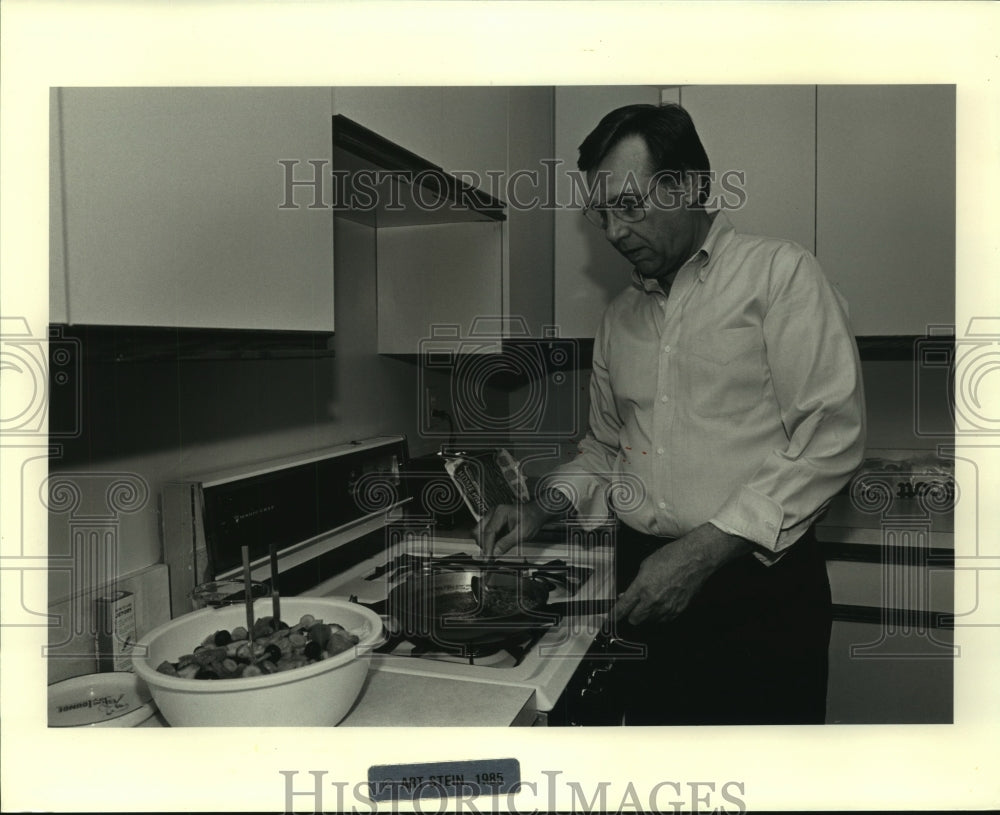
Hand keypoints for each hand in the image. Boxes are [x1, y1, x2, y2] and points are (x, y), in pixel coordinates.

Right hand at [474, 500, 551, 557]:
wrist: (535, 512)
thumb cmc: (531, 519)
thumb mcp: (522, 533)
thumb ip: (507, 543)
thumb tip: (495, 553)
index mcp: (500, 513)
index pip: (488, 532)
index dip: (487, 547)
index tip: (487, 558)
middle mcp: (493, 513)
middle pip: (479, 531)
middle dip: (483, 544)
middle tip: (491, 555)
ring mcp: (491, 516)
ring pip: (480, 532)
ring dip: (485, 543)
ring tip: (495, 550)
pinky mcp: (492, 521)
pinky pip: (485, 532)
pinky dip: (488, 541)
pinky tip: (496, 545)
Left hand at [612, 524, 751, 625]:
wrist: (695, 558)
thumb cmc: (672, 557)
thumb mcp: (646, 565)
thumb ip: (636, 583)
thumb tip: (629, 594)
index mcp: (642, 587)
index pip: (623, 608)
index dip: (615, 615)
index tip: (611, 618)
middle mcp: (653, 600)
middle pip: (635, 620)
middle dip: (631, 615)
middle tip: (632, 607)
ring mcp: (667, 607)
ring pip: (650, 621)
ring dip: (647, 614)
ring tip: (651, 600)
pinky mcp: (679, 610)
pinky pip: (664, 619)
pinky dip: (660, 614)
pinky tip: (662, 603)